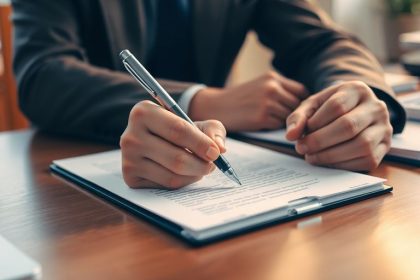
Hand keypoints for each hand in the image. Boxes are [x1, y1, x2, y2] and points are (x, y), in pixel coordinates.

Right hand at [120, 101, 225, 188]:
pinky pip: (166, 185)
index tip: (215, 153)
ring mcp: (128, 158)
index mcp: (144, 112)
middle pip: (176, 157)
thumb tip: (219, 148)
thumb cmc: (180, 130)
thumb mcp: (198, 123)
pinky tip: (187, 173)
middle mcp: (131, 135)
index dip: (200, 143)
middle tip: (212, 164)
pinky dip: (184, 181)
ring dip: (195, 174)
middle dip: (201, 164)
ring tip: (202, 167)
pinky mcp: (130, 177)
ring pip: (172, 174)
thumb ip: (213, 130)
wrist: (157, 141)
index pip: (177, 130)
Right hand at [189, 71, 307, 130]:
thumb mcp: (260, 85)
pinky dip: (274, 127)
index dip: (300, 102)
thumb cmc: (240, 99)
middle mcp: (271, 87)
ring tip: (270, 120)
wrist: (217, 106)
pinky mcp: (262, 117)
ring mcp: (267, 102)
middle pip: (297, 105)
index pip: (301, 91)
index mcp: (272, 77)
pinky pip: (279, 125)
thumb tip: (303, 103)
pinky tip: (263, 124)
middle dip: (293, 113)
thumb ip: (279, 89)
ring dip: (284, 121)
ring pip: (289, 116)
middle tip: (284, 119)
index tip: (295, 110)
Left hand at [286, 81, 392, 170]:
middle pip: (348, 126)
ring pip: (360, 145)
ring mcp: (384, 128)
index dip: (315, 122)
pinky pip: (366, 160)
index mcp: (357, 90)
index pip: (336, 106)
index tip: (300, 134)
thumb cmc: (329, 110)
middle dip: (319, 141)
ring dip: (330, 155)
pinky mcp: (385, 147)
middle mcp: (376, 107)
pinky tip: (327, 162)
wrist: (354, 114)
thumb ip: (298, 117)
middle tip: (301, 149)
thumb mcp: (312, 106)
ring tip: (311, 157)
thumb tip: (290, 135)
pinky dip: (342, 165)